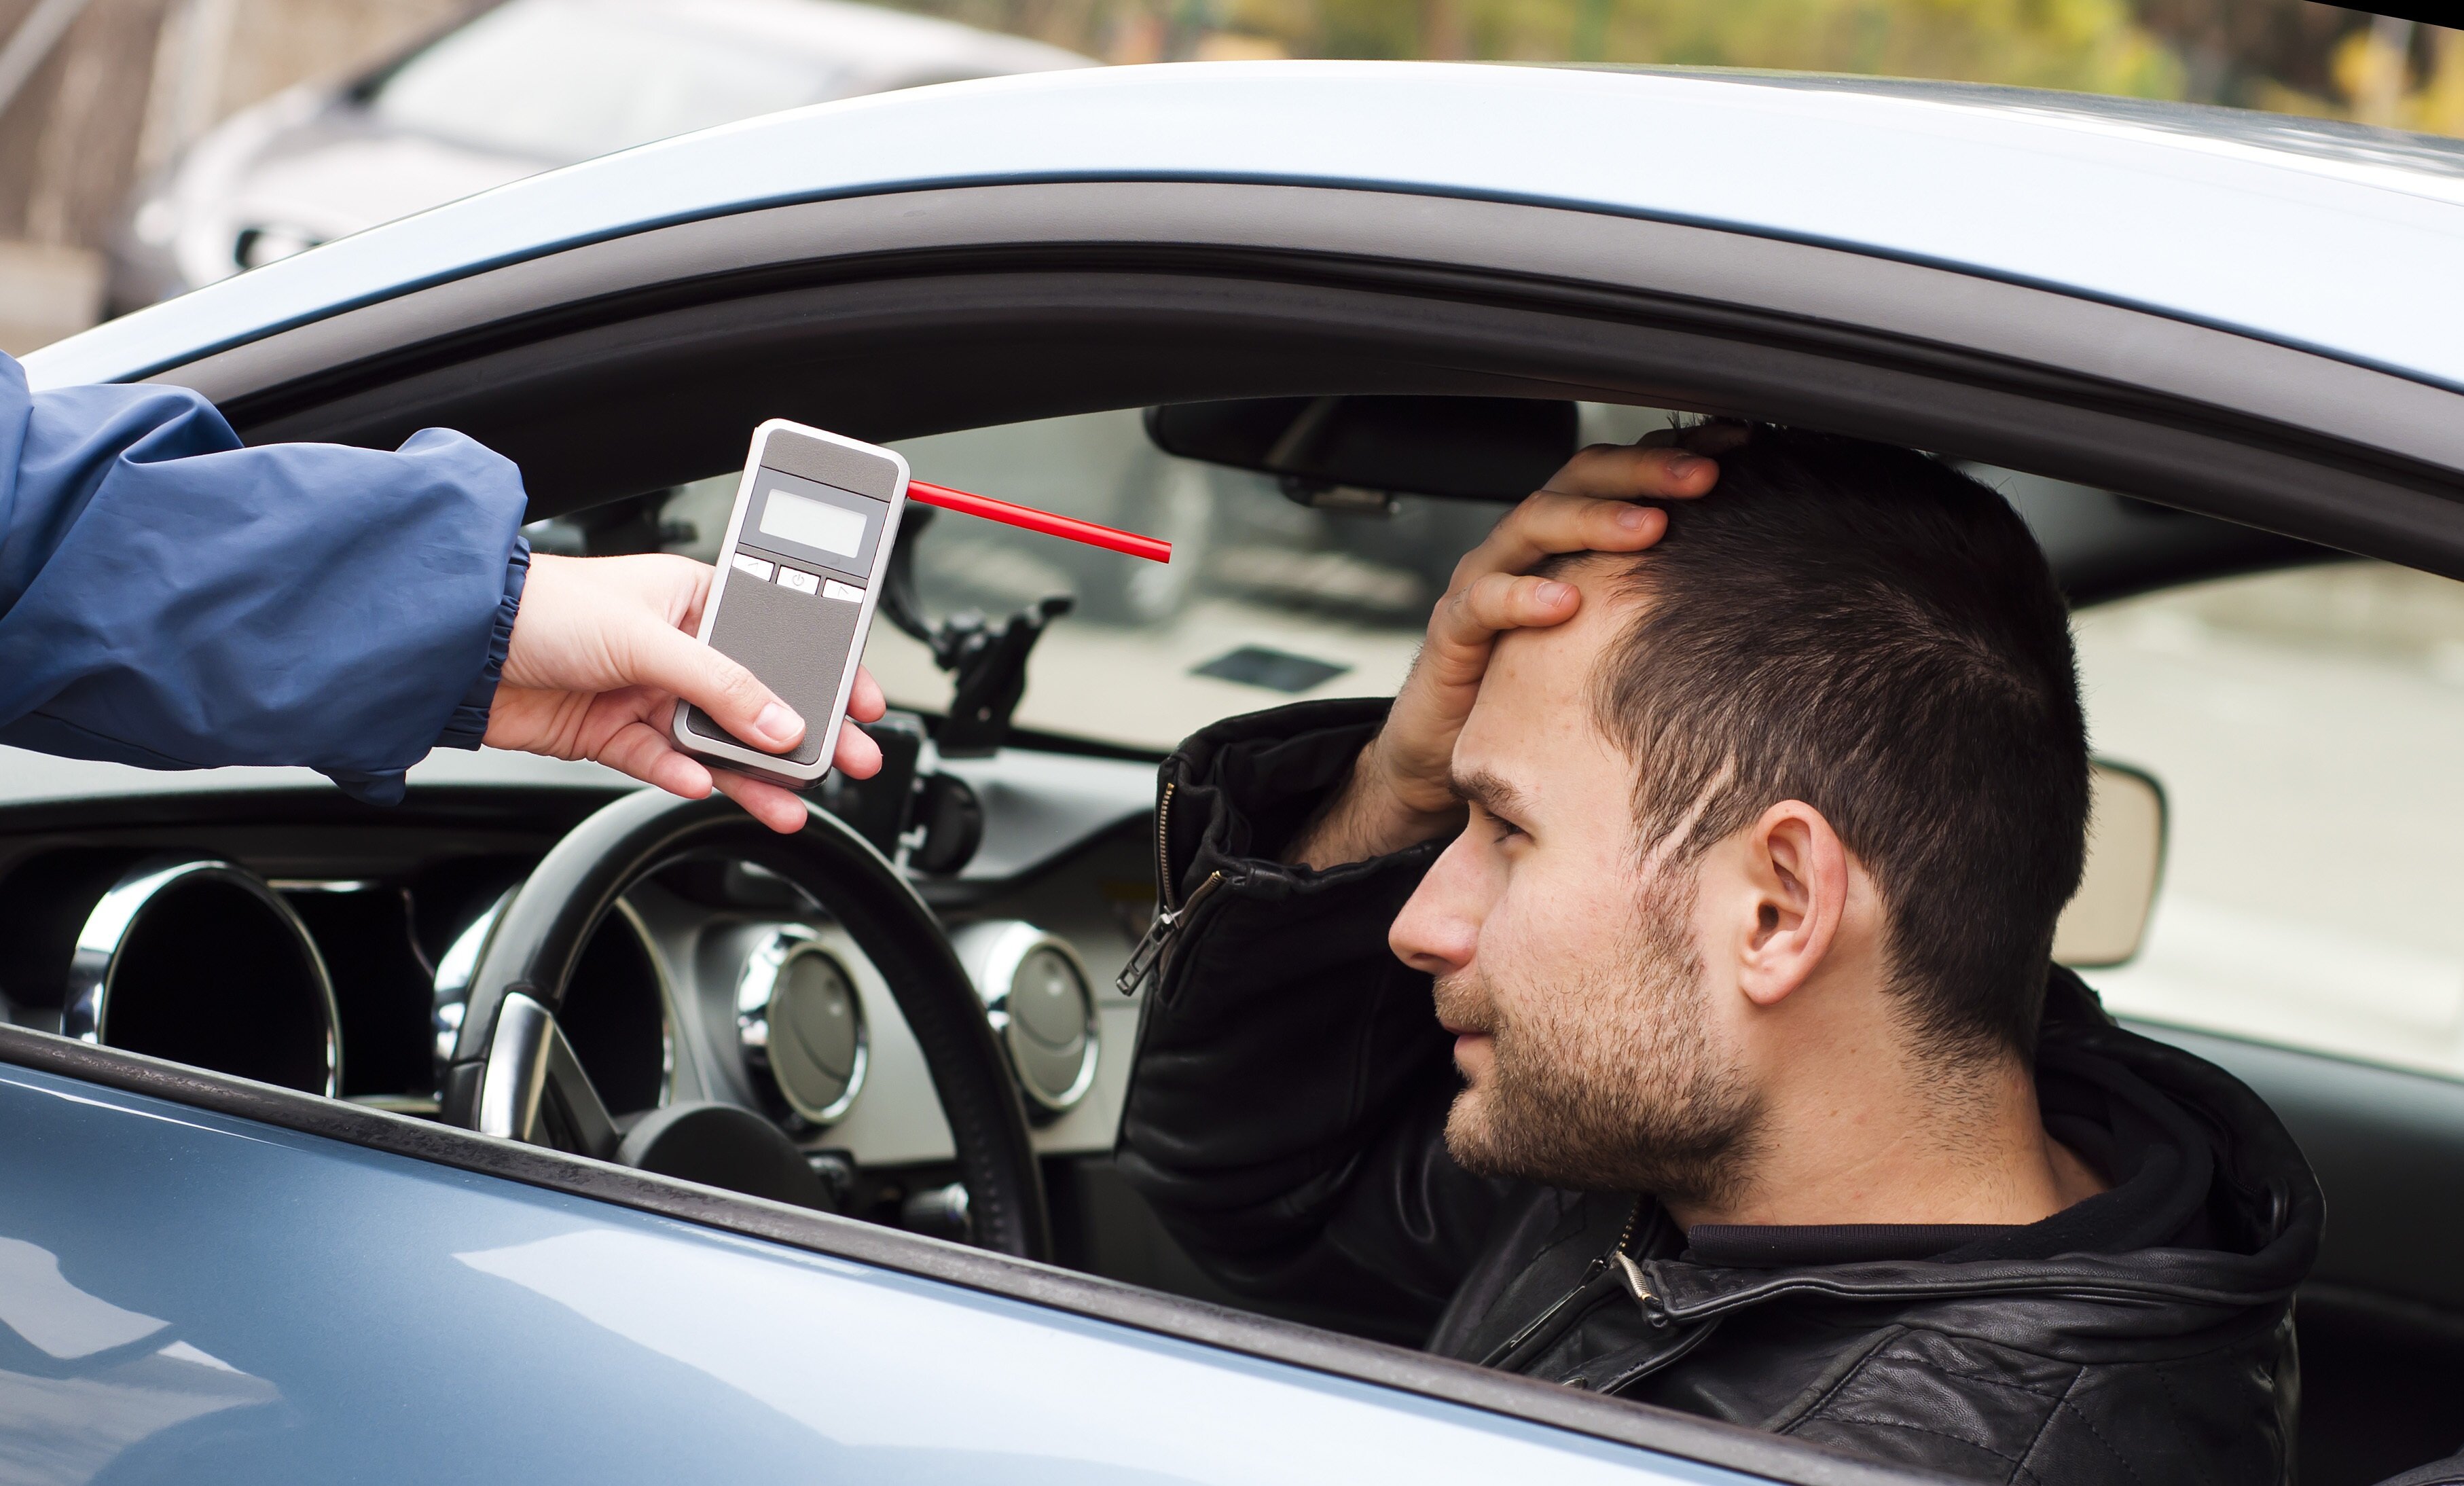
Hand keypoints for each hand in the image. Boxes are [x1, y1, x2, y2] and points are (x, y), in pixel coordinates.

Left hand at [482, 553, 886, 834]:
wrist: (458, 648)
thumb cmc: (543, 606)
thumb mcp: (647, 636)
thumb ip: (719, 683)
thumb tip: (778, 721)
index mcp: (695, 598)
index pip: (780, 635)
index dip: (825, 669)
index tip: (864, 702)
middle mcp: (676, 646)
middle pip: (756, 697)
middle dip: (803, 733)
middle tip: (849, 761)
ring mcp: (646, 692)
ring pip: (716, 741)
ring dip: (752, 772)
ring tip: (788, 801)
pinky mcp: (614, 733)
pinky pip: (666, 763)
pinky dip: (685, 777)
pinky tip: (702, 785)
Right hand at [1287, 430, 1732, 868]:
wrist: (1451, 752)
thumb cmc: (1540, 692)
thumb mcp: (1609, 636)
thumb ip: (1655, 601)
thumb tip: (1754, 585)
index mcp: (1566, 537)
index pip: (1620, 475)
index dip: (1673, 454)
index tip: (1737, 445)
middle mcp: (1524, 546)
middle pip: (1579, 481)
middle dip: (1644, 471)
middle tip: (1704, 475)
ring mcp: (1484, 582)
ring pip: (1532, 524)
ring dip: (1593, 520)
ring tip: (1649, 526)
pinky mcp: (1452, 633)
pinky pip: (1483, 603)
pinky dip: (1521, 596)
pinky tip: (1564, 602)